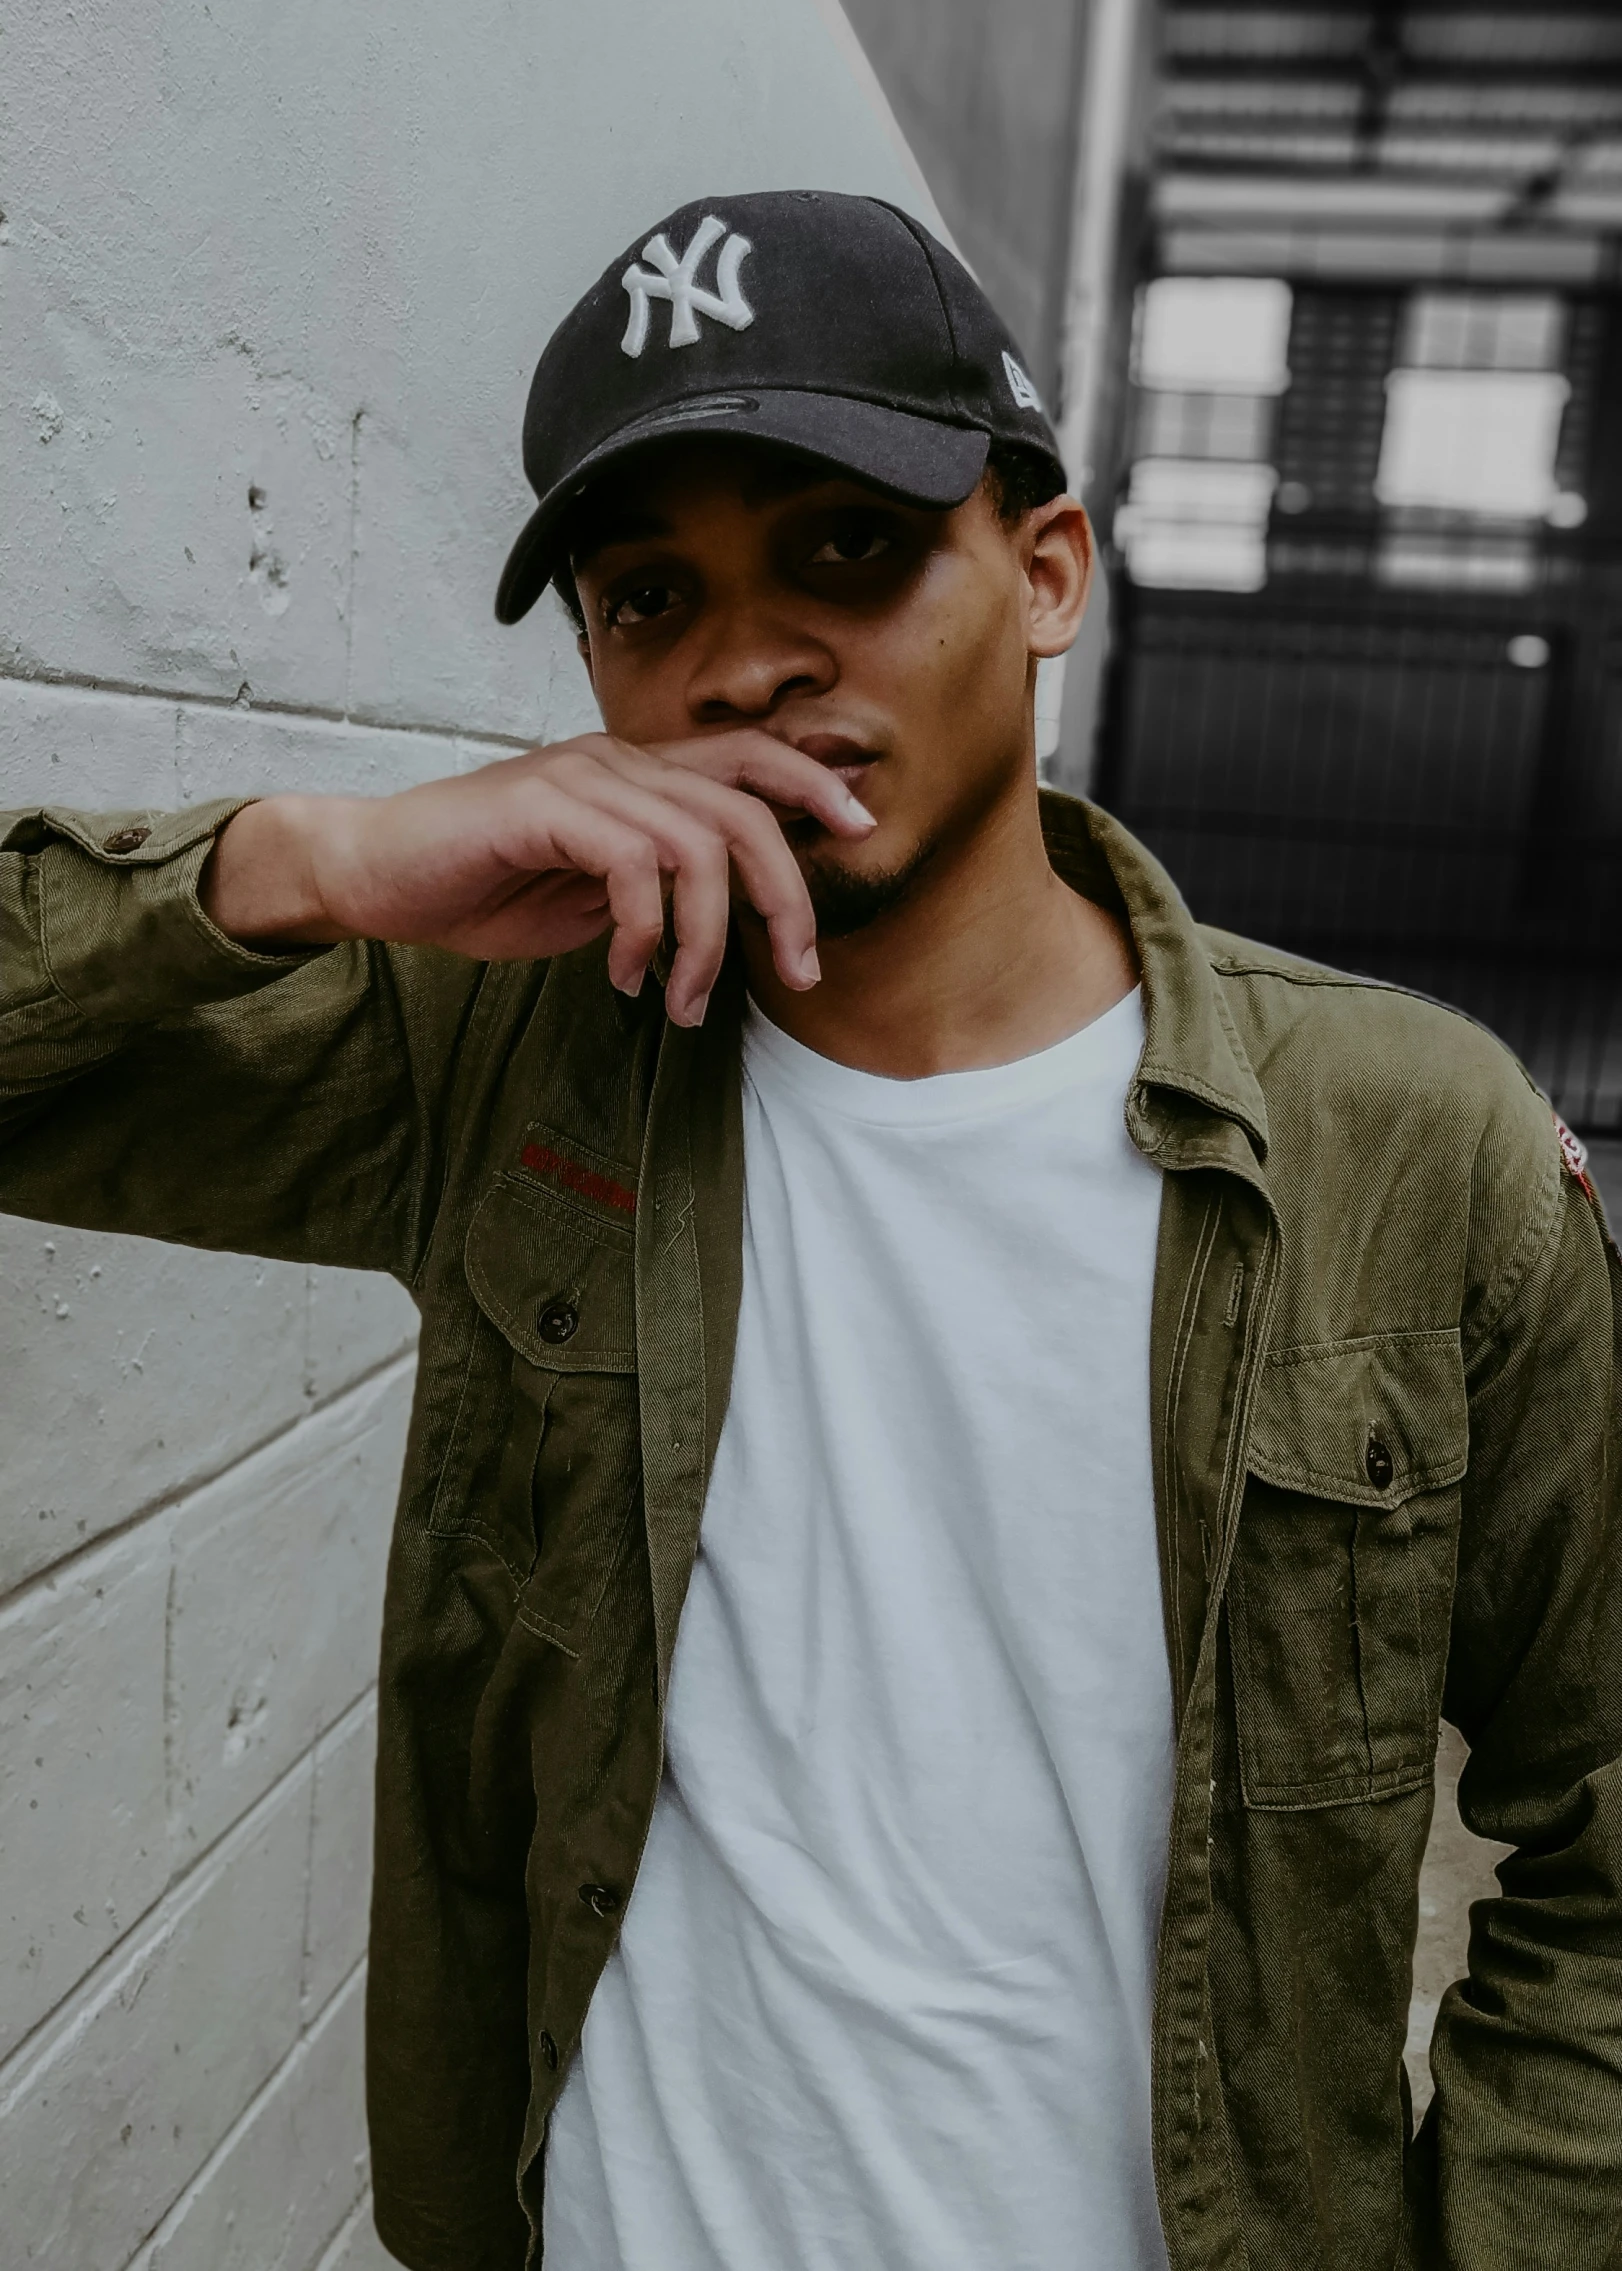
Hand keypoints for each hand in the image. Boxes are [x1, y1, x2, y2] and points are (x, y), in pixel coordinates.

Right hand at [201, 731, 875, 1024]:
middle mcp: (616, 761)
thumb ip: (655, 889)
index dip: (812, 783)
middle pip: (744, 810)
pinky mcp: (542, 808)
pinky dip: (645, 933)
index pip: (748, 756)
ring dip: (708, 942)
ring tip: (684, 1003)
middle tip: (799, 971)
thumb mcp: (591, 893)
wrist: (374, 876)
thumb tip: (725, 920)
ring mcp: (580, 778)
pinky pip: (633, 866)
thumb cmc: (479, 887)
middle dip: (788, 897)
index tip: (861, 829)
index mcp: (635, 774)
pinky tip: (625, 975)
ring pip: (697, 847)